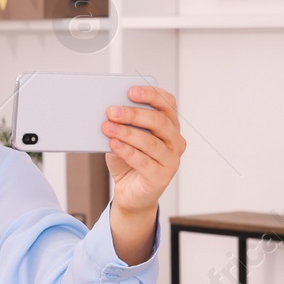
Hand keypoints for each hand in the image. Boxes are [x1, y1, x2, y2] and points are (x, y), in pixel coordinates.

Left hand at [103, 85, 184, 264]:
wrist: (130, 192)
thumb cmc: (128, 161)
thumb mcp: (122, 138)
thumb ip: (121, 125)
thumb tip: (107, 110)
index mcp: (170, 126)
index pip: (167, 104)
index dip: (151, 95)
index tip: (130, 91)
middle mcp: (175, 141)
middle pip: (159, 121)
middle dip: (134, 114)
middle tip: (111, 110)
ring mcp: (172, 160)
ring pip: (151, 142)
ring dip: (127, 133)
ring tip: (107, 127)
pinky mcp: (162, 177)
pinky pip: (145, 162)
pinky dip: (127, 151)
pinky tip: (113, 144)